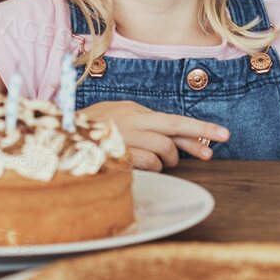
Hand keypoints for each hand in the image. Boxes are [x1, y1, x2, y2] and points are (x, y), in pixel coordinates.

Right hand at [84, 101, 229, 170]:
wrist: (57, 137)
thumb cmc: (86, 132)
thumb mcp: (115, 120)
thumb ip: (140, 126)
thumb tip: (169, 142)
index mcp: (134, 111)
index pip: (174, 120)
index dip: (199, 129)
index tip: (222, 136)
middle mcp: (133, 119)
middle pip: (175, 128)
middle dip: (198, 138)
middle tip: (218, 146)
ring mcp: (126, 136)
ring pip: (164, 150)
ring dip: (166, 162)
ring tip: (155, 164)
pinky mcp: (119, 152)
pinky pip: (149, 163)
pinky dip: (151, 169)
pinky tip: (139, 168)